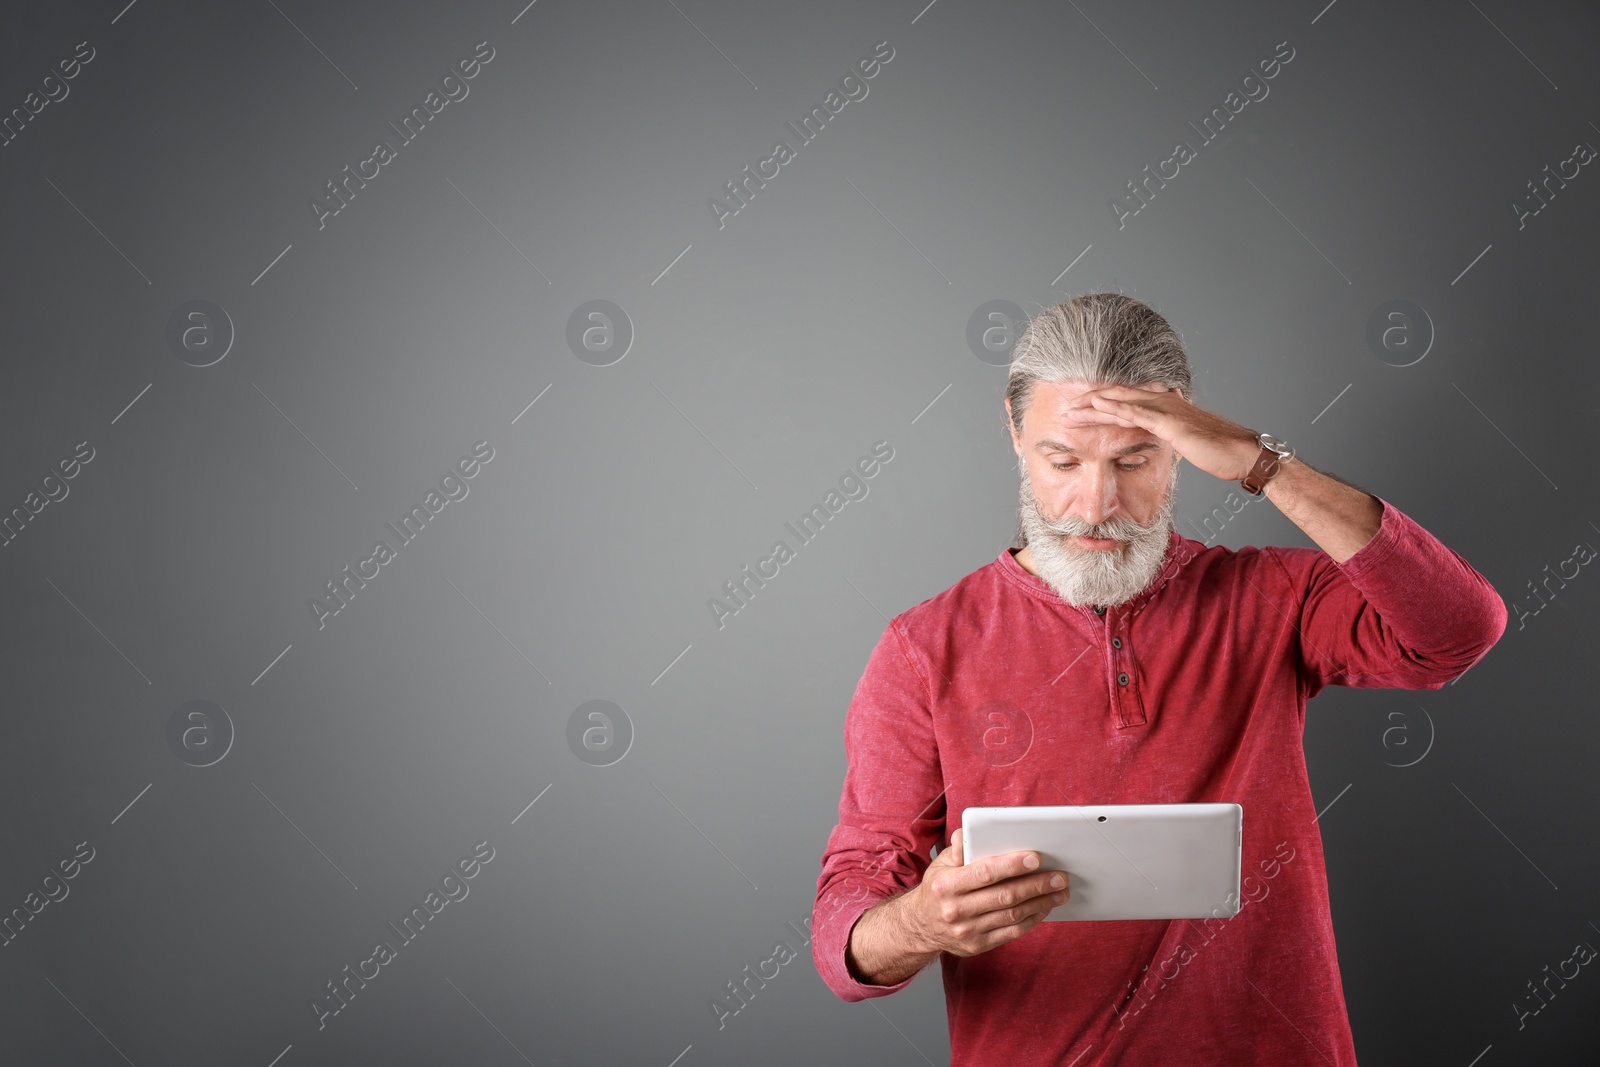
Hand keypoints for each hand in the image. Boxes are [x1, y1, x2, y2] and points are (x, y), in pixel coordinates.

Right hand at [897, 827, 1067, 956]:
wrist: (920, 926)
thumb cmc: (938, 888)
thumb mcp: (940, 864)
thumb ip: (958, 848)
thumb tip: (970, 833)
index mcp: (947, 885)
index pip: (984, 873)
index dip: (1011, 865)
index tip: (1036, 858)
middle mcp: (956, 910)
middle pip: (1004, 896)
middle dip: (1036, 885)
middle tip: (1060, 877)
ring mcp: (968, 931)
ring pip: (1012, 915)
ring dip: (1040, 903)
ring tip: (1059, 892)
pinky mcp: (978, 945)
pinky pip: (1011, 933)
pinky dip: (1032, 920)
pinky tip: (1044, 908)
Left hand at [1061, 383, 1262, 481]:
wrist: (1243, 454)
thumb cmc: (1218, 450)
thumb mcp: (1186, 440)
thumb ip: (1169, 435)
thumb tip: (1158, 438)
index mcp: (1165, 406)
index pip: (1126, 402)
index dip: (1100, 405)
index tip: (1078, 411)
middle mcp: (1163, 401)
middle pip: (1118, 398)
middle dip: (1089, 402)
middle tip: (1064, 409)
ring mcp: (1166, 409)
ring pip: (1122, 402)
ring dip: (1093, 404)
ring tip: (1070, 409)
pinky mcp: (1170, 422)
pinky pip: (1137, 412)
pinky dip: (1115, 407)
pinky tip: (1098, 405)